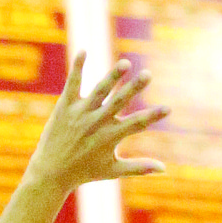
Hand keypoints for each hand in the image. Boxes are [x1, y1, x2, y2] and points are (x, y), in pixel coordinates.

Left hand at [24, 55, 168, 198]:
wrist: (52, 171)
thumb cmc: (86, 171)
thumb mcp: (114, 170)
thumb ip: (139, 167)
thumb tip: (164, 169)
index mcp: (110, 137)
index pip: (137, 125)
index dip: (153, 116)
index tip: (168, 108)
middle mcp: (96, 123)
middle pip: (119, 102)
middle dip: (134, 88)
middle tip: (148, 74)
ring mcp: (80, 113)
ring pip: (99, 90)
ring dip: (113, 76)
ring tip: (126, 63)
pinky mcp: (66, 105)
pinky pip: (73, 83)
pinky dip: (78, 67)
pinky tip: (84, 51)